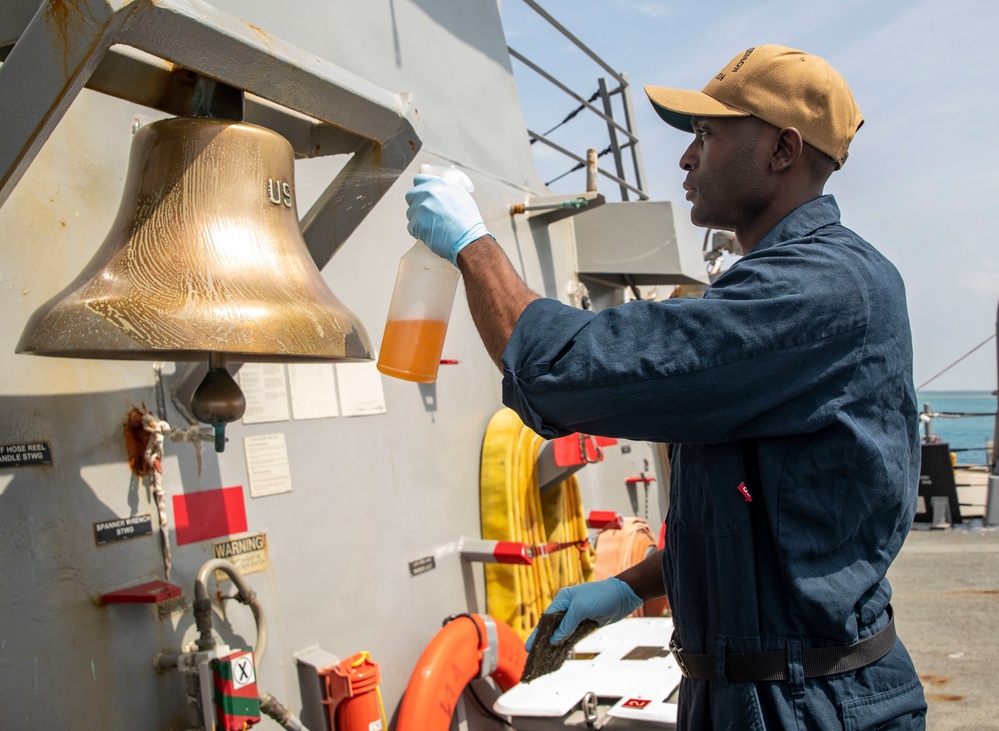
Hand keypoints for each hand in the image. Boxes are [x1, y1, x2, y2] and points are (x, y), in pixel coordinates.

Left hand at [405, 174, 491, 264]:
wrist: (469, 239)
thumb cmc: (468, 222)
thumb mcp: (460, 197)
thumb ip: (444, 191)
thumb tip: (435, 190)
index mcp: (440, 184)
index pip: (419, 180)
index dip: (420, 190)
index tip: (423, 198)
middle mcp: (429, 192)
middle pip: (411, 195)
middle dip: (416, 205)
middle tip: (427, 216)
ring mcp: (422, 206)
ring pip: (410, 212)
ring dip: (417, 220)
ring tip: (433, 227)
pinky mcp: (417, 221)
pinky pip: (411, 227)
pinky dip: (418, 232)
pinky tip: (431, 235)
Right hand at [526, 577, 643, 649]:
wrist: (623, 596)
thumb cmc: (601, 596)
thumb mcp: (581, 609)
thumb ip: (566, 624)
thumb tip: (555, 639)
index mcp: (563, 599)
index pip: (546, 618)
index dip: (538, 633)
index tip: (529, 646)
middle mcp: (568, 607)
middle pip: (552, 626)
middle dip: (543, 640)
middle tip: (533, 654)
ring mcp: (577, 616)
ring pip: (562, 632)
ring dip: (554, 643)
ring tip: (544, 656)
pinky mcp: (586, 623)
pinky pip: (573, 635)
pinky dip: (566, 643)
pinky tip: (559, 651)